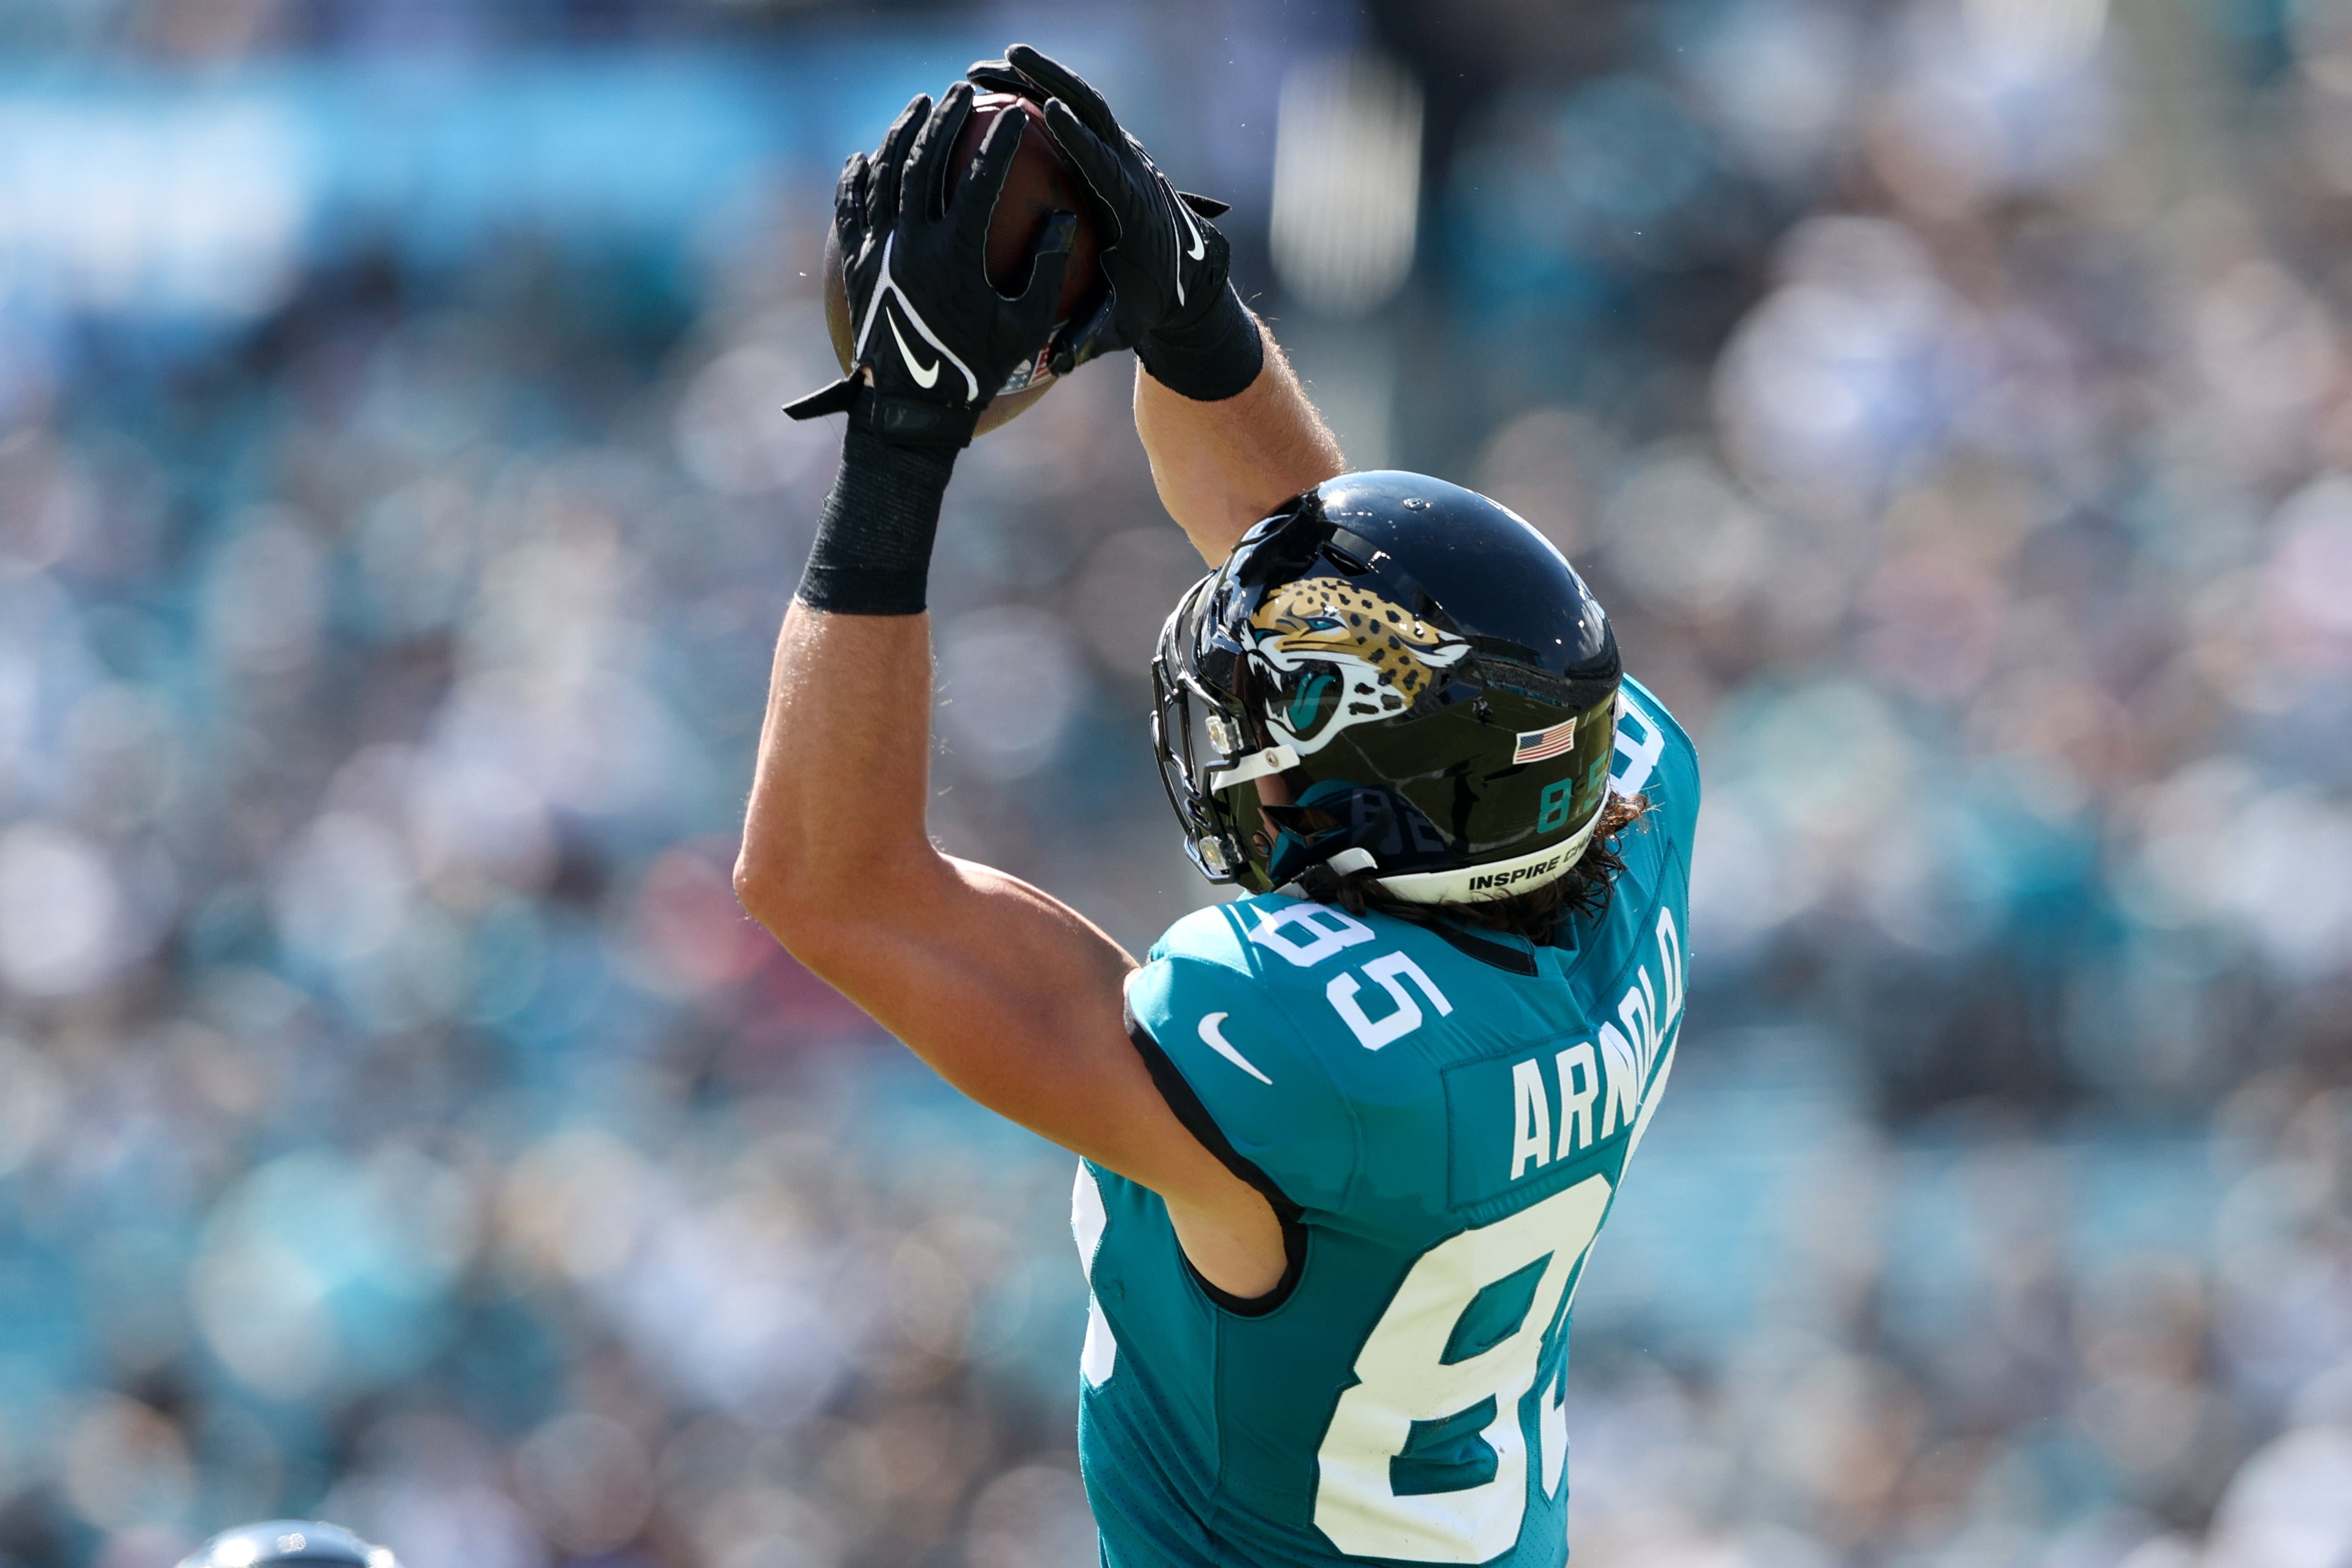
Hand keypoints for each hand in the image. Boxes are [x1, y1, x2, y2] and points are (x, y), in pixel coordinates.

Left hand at [786, 84, 1075, 447]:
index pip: (980, 179)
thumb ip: (1044, 269)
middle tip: (962, 92)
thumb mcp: (1026, 326)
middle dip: (944, 118)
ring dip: (900, 134)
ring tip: (918, 107)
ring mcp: (878, 252)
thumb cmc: (977, 372)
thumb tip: (1062, 216)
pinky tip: (865, 157)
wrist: (912, 413)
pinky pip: (851, 210)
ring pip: (884, 176)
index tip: (1019, 116)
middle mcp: (910, 244)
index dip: (1001, 142)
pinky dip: (857, 178)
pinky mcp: (856, 266)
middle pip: (924, 161)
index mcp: (956, 255)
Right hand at [967, 45, 1246, 382]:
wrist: (1183, 280)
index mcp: (1135, 207)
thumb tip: (1061, 361)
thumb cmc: (1148, 306)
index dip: (1083, 139)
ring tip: (985, 66)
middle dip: (1054, 80)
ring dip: (1037, 78)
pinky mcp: (1108, 152)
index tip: (1053, 113)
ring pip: (1082, 102)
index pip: (1107, 165)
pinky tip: (991, 92)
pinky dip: (1036, 97)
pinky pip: (1073, 115)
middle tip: (1007, 58)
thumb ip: (1095, 335)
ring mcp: (1122, 155)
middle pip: (1095, 110)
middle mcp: (1132, 170)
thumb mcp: (1124, 325)